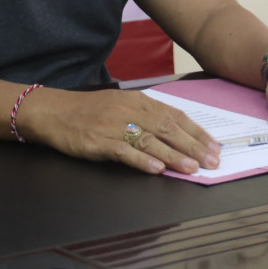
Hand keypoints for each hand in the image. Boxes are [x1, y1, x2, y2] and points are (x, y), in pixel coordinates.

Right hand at [18, 88, 221, 174]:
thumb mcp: (121, 105)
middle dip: (193, 146)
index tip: (214, 146)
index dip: (196, 132)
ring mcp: (114, 125)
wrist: (53, 112)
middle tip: (212, 161)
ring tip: (191, 168)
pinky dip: (141, 160)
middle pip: (167, 128)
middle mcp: (129, 110)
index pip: (174, 116)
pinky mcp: (99, 141)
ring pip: (150, 140)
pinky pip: (124, 151)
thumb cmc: (89, 111)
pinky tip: (156, 168)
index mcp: (138, 100)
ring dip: (173, 155)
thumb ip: (146, 116)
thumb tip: (176, 133)